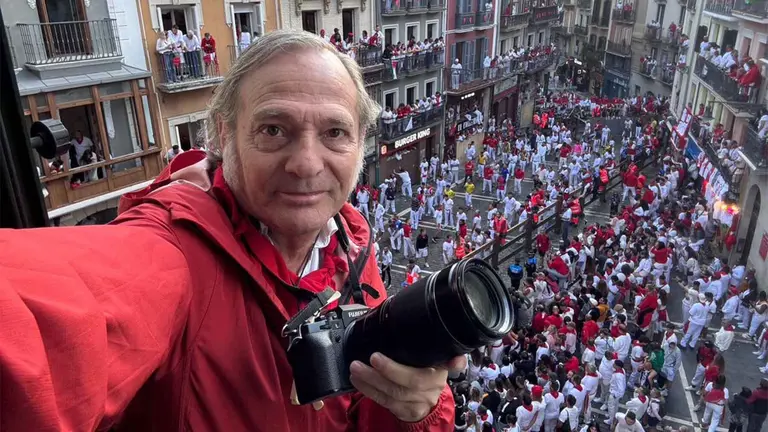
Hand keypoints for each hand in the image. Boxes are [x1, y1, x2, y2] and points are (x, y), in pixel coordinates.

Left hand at [349, 353, 464, 421]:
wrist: (426, 403)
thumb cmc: (423, 372)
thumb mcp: (430, 358)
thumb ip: (431, 346)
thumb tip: (424, 325)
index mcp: (442, 368)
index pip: (451, 365)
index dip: (450, 362)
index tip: (439, 357)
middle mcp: (435, 387)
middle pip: (414, 381)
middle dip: (390, 369)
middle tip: (372, 358)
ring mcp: (421, 402)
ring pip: (396, 393)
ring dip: (372, 380)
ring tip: (356, 368)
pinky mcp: (407, 412)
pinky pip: (386, 402)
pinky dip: (369, 390)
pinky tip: (358, 381)